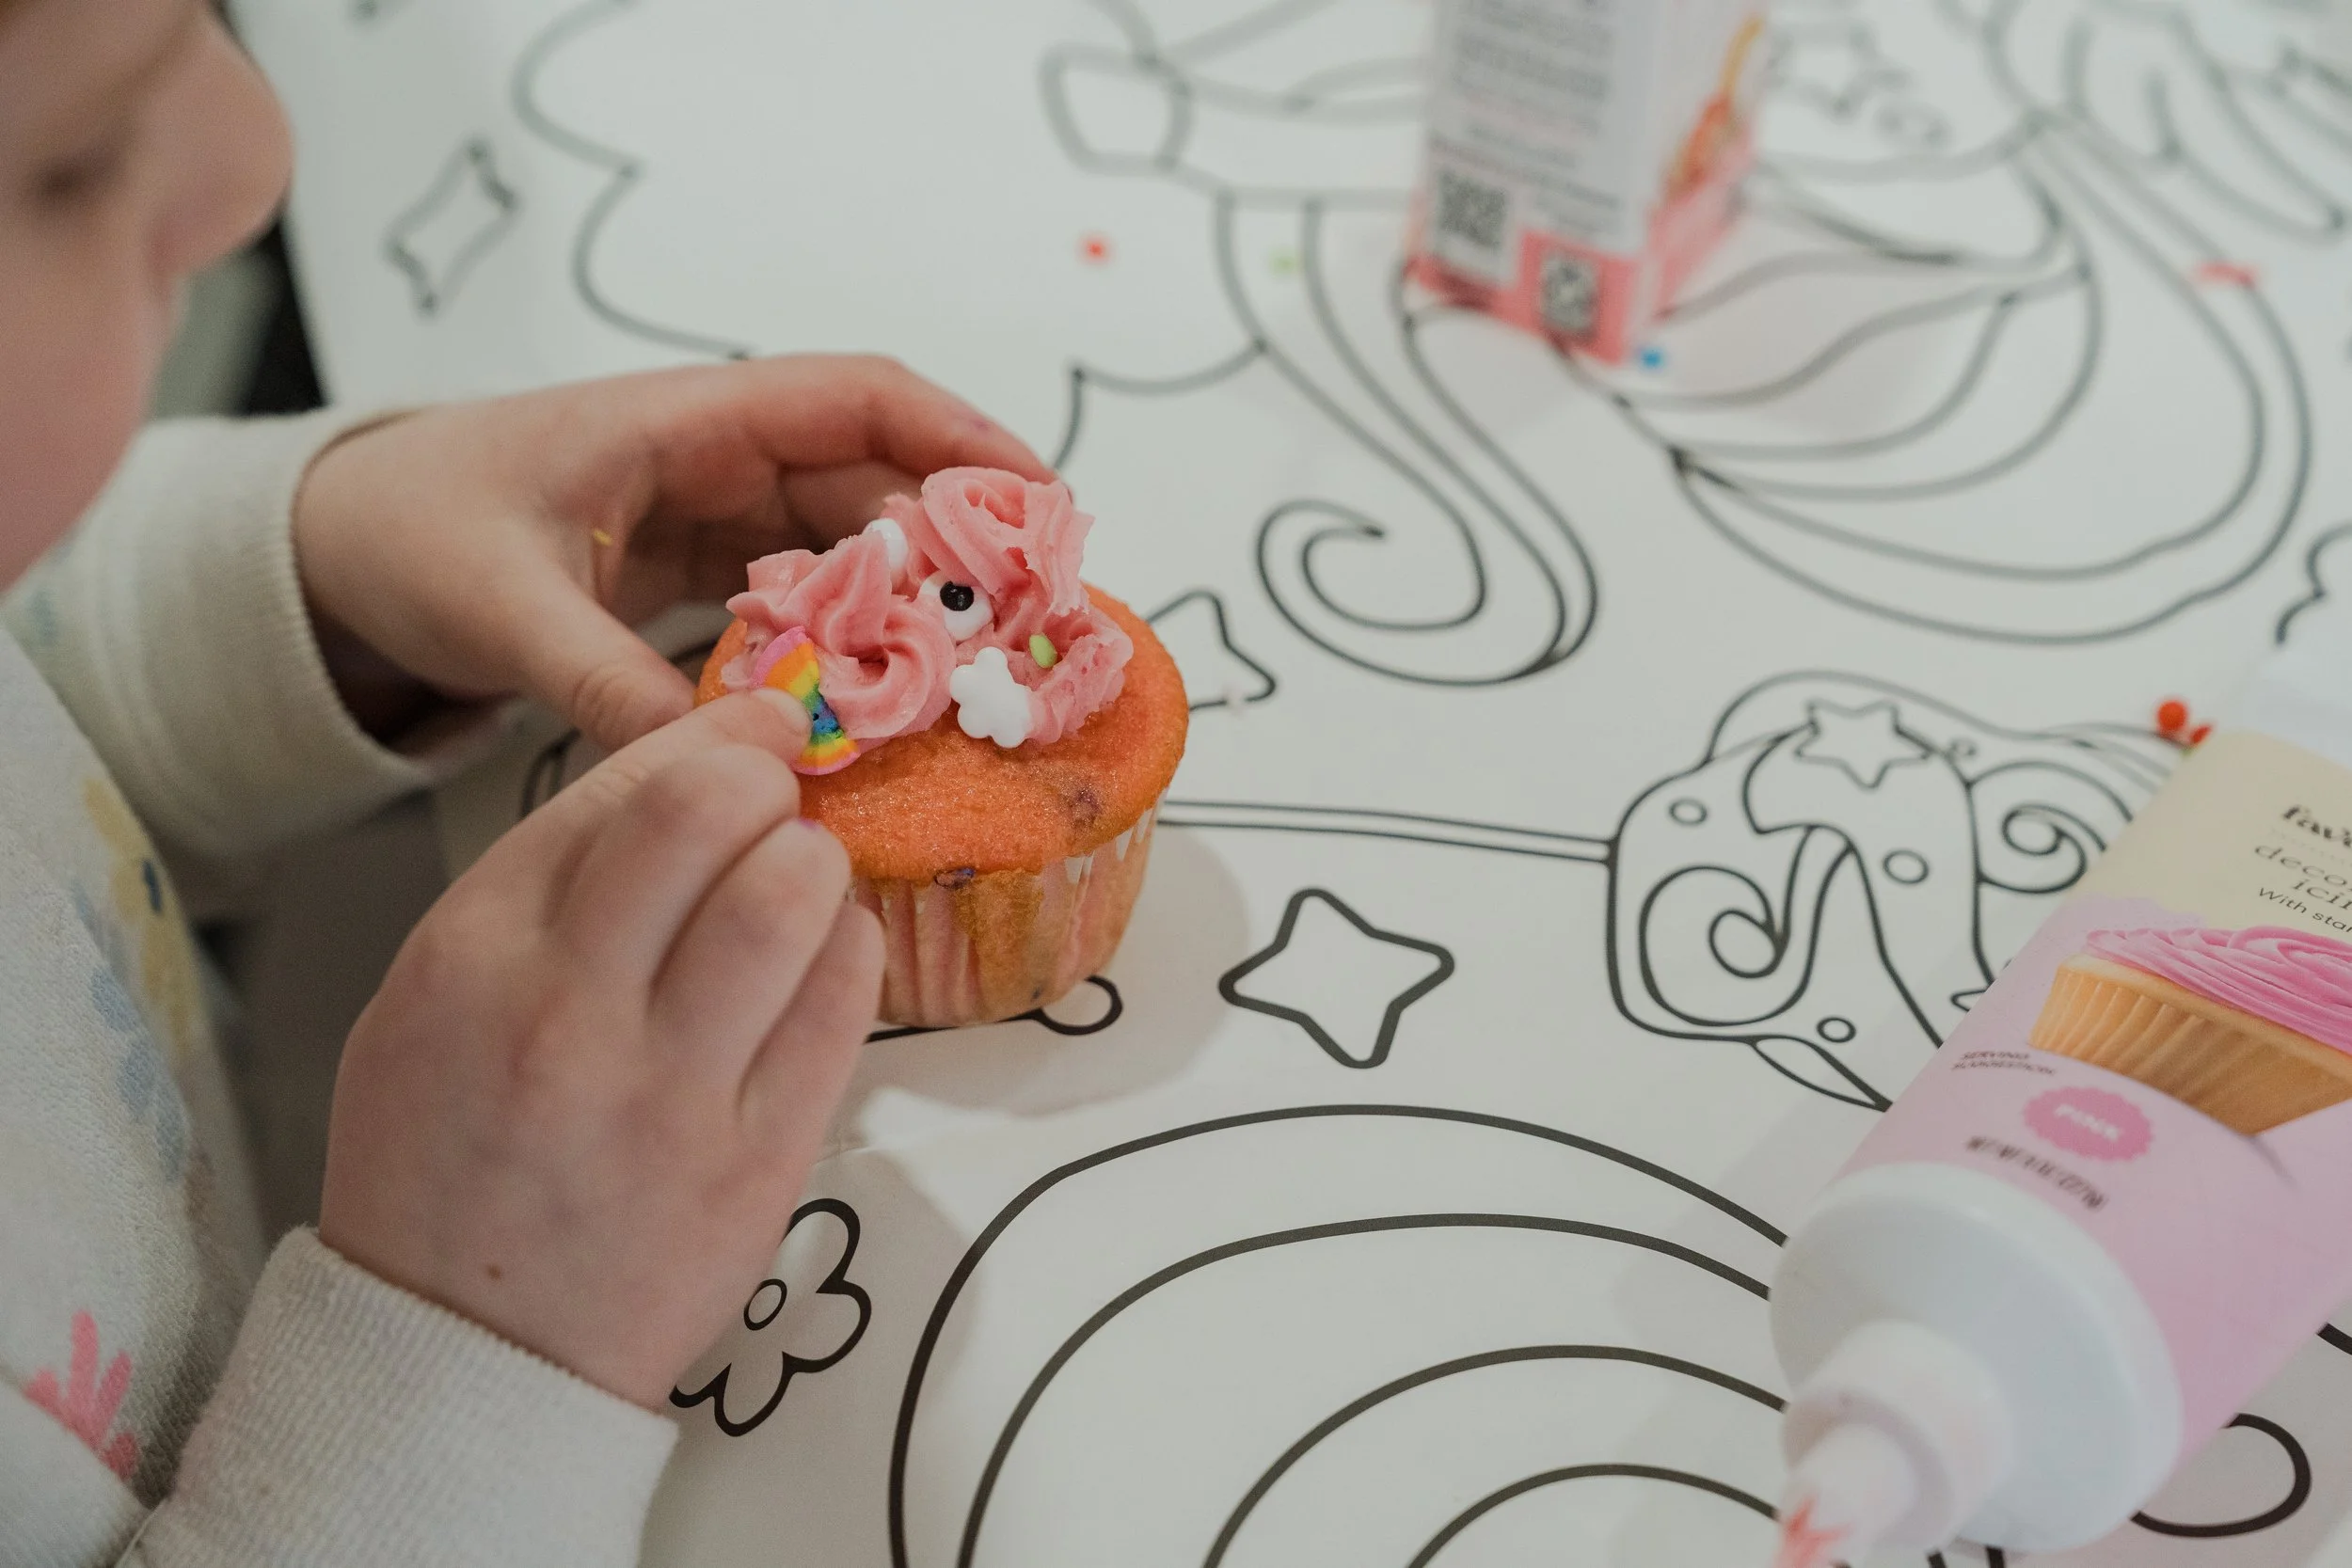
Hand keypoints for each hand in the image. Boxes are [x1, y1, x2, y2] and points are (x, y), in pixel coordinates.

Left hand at [293, 354, 1051, 750]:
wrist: (333, 552)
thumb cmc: (408, 532)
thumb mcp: (499, 607)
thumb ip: (603, 682)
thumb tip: (715, 764)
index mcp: (681, 421)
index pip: (854, 399)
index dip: (957, 435)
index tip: (1037, 497)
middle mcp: (717, 458)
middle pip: (877, 480)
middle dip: (962, 542)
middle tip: (1035, 624)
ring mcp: (714, 517)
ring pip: (852, 546)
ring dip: (917, 601)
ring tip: (985, 674)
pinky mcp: (700, 575)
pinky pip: (807, 600)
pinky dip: (854, 642)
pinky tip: (892, 701)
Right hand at [317, 690, 882, 1407]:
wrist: (461, 1350)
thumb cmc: (448, 1157)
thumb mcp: (433, 996)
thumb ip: (545, 887)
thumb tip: (690, 773)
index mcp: (474, 954)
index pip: (619, 789)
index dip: (713, 736)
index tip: (758, 727)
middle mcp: (568, 1012)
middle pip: (709, 814)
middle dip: (766, 776)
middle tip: (782, 793)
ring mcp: (668, 1092)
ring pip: (790, 897)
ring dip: (816, 860)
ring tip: (802, 879)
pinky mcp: (755, 1162)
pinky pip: (842, 1005)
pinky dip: (850, 950)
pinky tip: (826, 955)